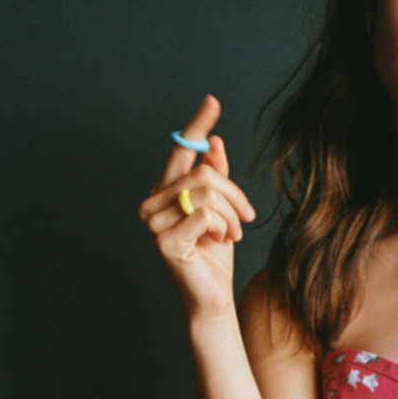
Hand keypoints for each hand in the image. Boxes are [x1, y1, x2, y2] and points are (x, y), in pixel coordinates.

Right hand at [137, 93, 255, 319]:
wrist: (213, 298)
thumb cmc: (215, 256)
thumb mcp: (221, 211)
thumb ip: (215, 178)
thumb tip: (213, 142)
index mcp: (163, 193)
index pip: (180, 149)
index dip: (196, 124)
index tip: (213, 101)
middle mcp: (151, 204)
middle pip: (202, 174)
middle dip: (234, 195)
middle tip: (246, 217)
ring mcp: (153, 223)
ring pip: (207, 194)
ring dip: (230, 215)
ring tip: (232, 233)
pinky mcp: (164, 241)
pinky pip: (206, 216)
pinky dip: (223, 227)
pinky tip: (222, 242)